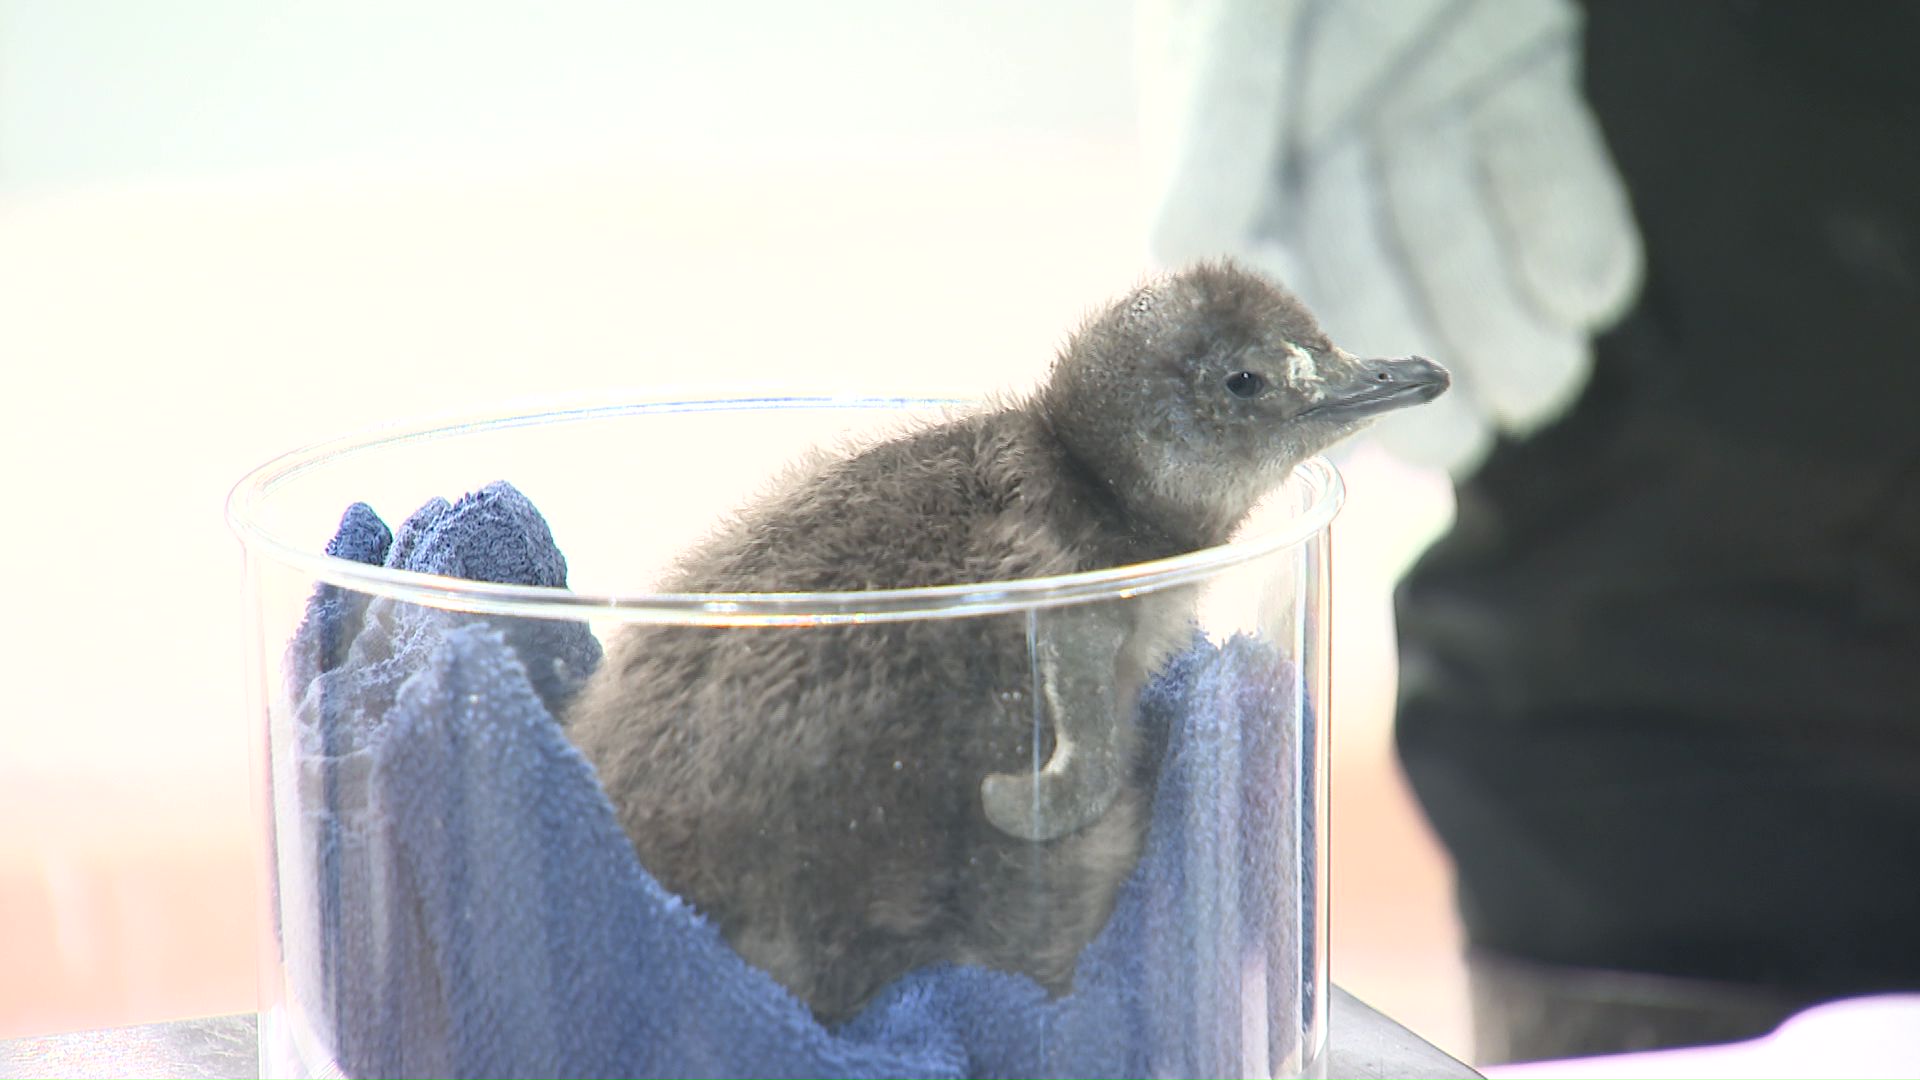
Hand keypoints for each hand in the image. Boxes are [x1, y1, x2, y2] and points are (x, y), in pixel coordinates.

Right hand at [1138, 0, 1642, 474]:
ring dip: (1506, 307)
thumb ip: (1212, 121)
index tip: (1357, 425)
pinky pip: (1544, 160)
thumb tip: (1175, 249)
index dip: (1315, 342)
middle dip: (1423, 339)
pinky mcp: (1514, 64)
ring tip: (1544, 380)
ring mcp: (1424, 96)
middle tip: (1466, 443)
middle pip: (1376, 258)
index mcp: (1241, 124)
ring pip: (1465, 225)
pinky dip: (1569, 227)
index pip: (1271, 253)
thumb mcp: (1234, 14)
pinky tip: (1590, 294)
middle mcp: (1328, 126)